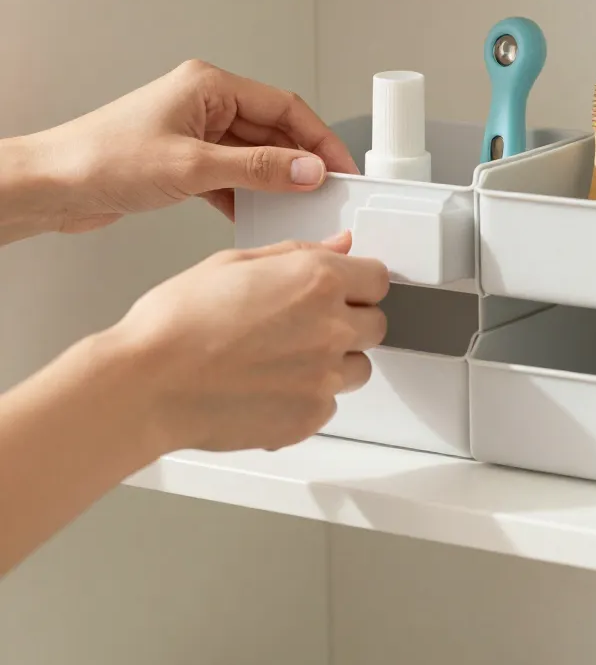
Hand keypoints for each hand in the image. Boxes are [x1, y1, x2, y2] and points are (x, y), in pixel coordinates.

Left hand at [28, 59, 357, 233]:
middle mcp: (205, 104)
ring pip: (254, 155)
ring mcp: (195, 133)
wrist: (50, 186)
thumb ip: (256, 168)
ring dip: (275, 180)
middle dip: (301, 161)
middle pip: (273, 131)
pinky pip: (232, 175)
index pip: (284, 107)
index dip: (319, 138)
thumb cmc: (101, 159)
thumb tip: (306, 169)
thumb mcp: (192, 166)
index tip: (340, 166)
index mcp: (209, 86)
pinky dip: (249, 194)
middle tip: (327, 190)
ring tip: (299, 206)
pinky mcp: (184, 161)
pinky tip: (260, 214)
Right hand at [103, 233, 387, 452]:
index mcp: (318, 280)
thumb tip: (339, 246)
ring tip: (284, 358)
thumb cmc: (177, 322)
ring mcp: (324, 377)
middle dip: (350, 321)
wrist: (147, 384)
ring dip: (335, 362)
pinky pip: (328, 405)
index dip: (359, 282)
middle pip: (376, 324)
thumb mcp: (235, 262)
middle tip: (306, 324)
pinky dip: (308, 398)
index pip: (378, 278)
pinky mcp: (309, 418)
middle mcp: (331, 328)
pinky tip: (270, 386)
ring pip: (357, 368)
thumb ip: (298, 253)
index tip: (345, 288)